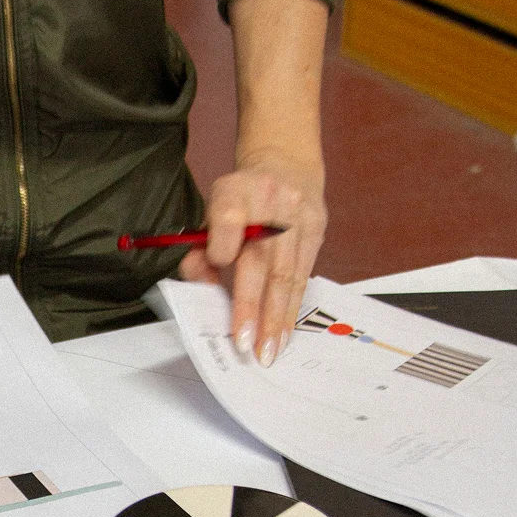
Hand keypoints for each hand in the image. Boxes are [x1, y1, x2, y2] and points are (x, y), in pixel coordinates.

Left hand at [180, 152, 325, 365]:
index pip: (228, 219)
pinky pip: (303, 275)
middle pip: (261, 259)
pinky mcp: (317, 229)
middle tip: (245, 344)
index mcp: (235, 192)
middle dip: (252, 307)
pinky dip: (292, 308)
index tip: (216, 269)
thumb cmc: (239, 200)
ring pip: (287, 273)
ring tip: (269, 349)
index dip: (221, 248)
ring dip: (277, 318)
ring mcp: (298, 216)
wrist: (284, 166)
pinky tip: (284, 332)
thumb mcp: (209, 213)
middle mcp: (270, 203)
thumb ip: (199, 249)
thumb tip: (202, 283)